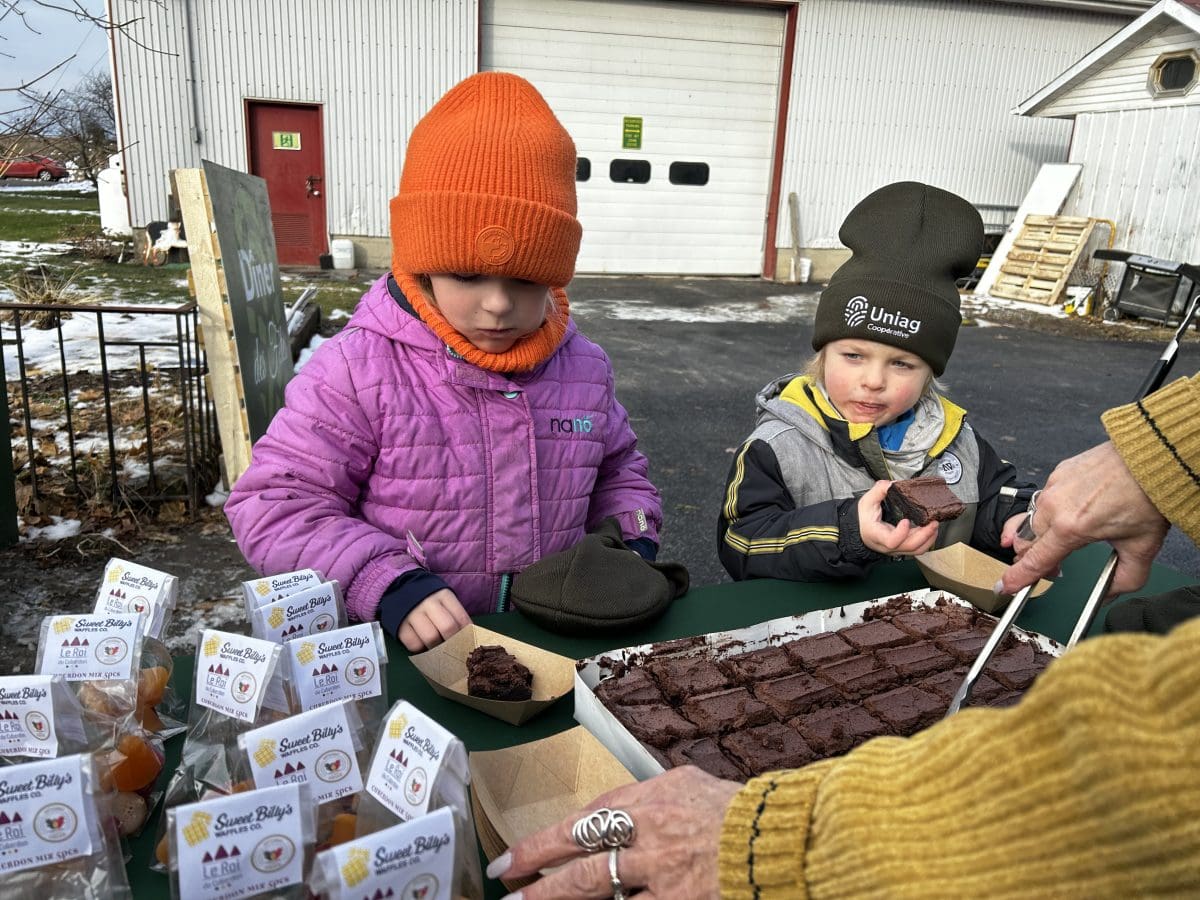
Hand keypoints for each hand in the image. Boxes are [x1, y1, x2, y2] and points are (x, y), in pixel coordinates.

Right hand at [397, 589, 470, 651]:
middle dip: (454, 642)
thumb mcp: (444, 600)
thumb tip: (468, 638)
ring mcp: (412, 614)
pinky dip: (421, 649)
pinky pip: (414, 645)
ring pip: (431, 638)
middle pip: (447, 628)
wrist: (399, 588)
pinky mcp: (400, 626)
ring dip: (437, 648)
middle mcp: (428, 603)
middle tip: (455, 649)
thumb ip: (455, 616)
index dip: (467, 634)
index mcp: (443, 595)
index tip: (468, 643)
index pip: (461, 618)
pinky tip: (423, 645)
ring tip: (439, 648)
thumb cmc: (429, 599)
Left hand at [488, 766, 740, 898]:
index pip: (584, 821)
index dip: (544, 842)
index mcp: (651, 800)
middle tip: (505, 883)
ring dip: (559, 897)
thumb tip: (620, 812)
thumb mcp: (690, 786)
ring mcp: (663, 875)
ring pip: (596, 888)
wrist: (787, 839)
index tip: (513, 860)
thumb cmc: (744, 813)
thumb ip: (651, 799)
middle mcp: (651, 836)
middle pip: (580, 857)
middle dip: (536, 872)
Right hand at [858, 480, 939, 556]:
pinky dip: (928, 540)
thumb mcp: (867, 502)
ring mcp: (896, 549)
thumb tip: (894, 484)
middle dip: (925, 534)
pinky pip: (918, 549)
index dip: (901, 533)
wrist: (861, 531)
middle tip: (933, 521)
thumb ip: (879, 490)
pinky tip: (931, 530)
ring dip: (929, 538)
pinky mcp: (903, 548)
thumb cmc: (864, 518)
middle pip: (909, 546)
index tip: (906, 520)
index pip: (891, 541)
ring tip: (934, 525)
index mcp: (876, 535)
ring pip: (916, 550)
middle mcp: (887, 546)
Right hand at [998, 442, 1168, 596]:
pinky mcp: (1058, 472)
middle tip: (1055, 567)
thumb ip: (1125, 579)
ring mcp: (1053, 486)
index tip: (1005, 586)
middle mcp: (1055, 506)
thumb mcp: (1142, 547)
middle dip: (1031, 558)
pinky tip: (1068, 513)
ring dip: (1037, 535)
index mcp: (1071, 528)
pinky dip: (1048, 512)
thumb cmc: (1148, 496)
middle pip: (1025, 541)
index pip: (1034, 560)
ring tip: (1054, 541)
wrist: (1152, 458)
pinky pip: (1043, 499)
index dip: (1018, 577)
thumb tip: (1110, 593)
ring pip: (1031, 519)